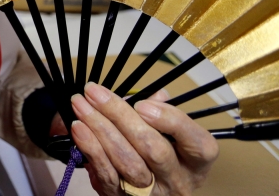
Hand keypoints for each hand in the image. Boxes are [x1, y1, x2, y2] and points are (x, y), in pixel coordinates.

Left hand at [69, 82, 217, 195]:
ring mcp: (150, 193)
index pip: (198, 144)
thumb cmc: (154, 148)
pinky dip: (91, 148)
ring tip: (81, 105)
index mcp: (196, 162)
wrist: (139, 187)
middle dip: (120, 116)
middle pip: (154, 149)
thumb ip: (161, 109)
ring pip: (128, 162)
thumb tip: (154, 95)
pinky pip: (106, 173)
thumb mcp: (166, 131)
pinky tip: (79, 128)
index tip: (141, 104)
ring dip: (100, 129)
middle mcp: (177, 181)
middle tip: (96, 93)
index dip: (171, 122)